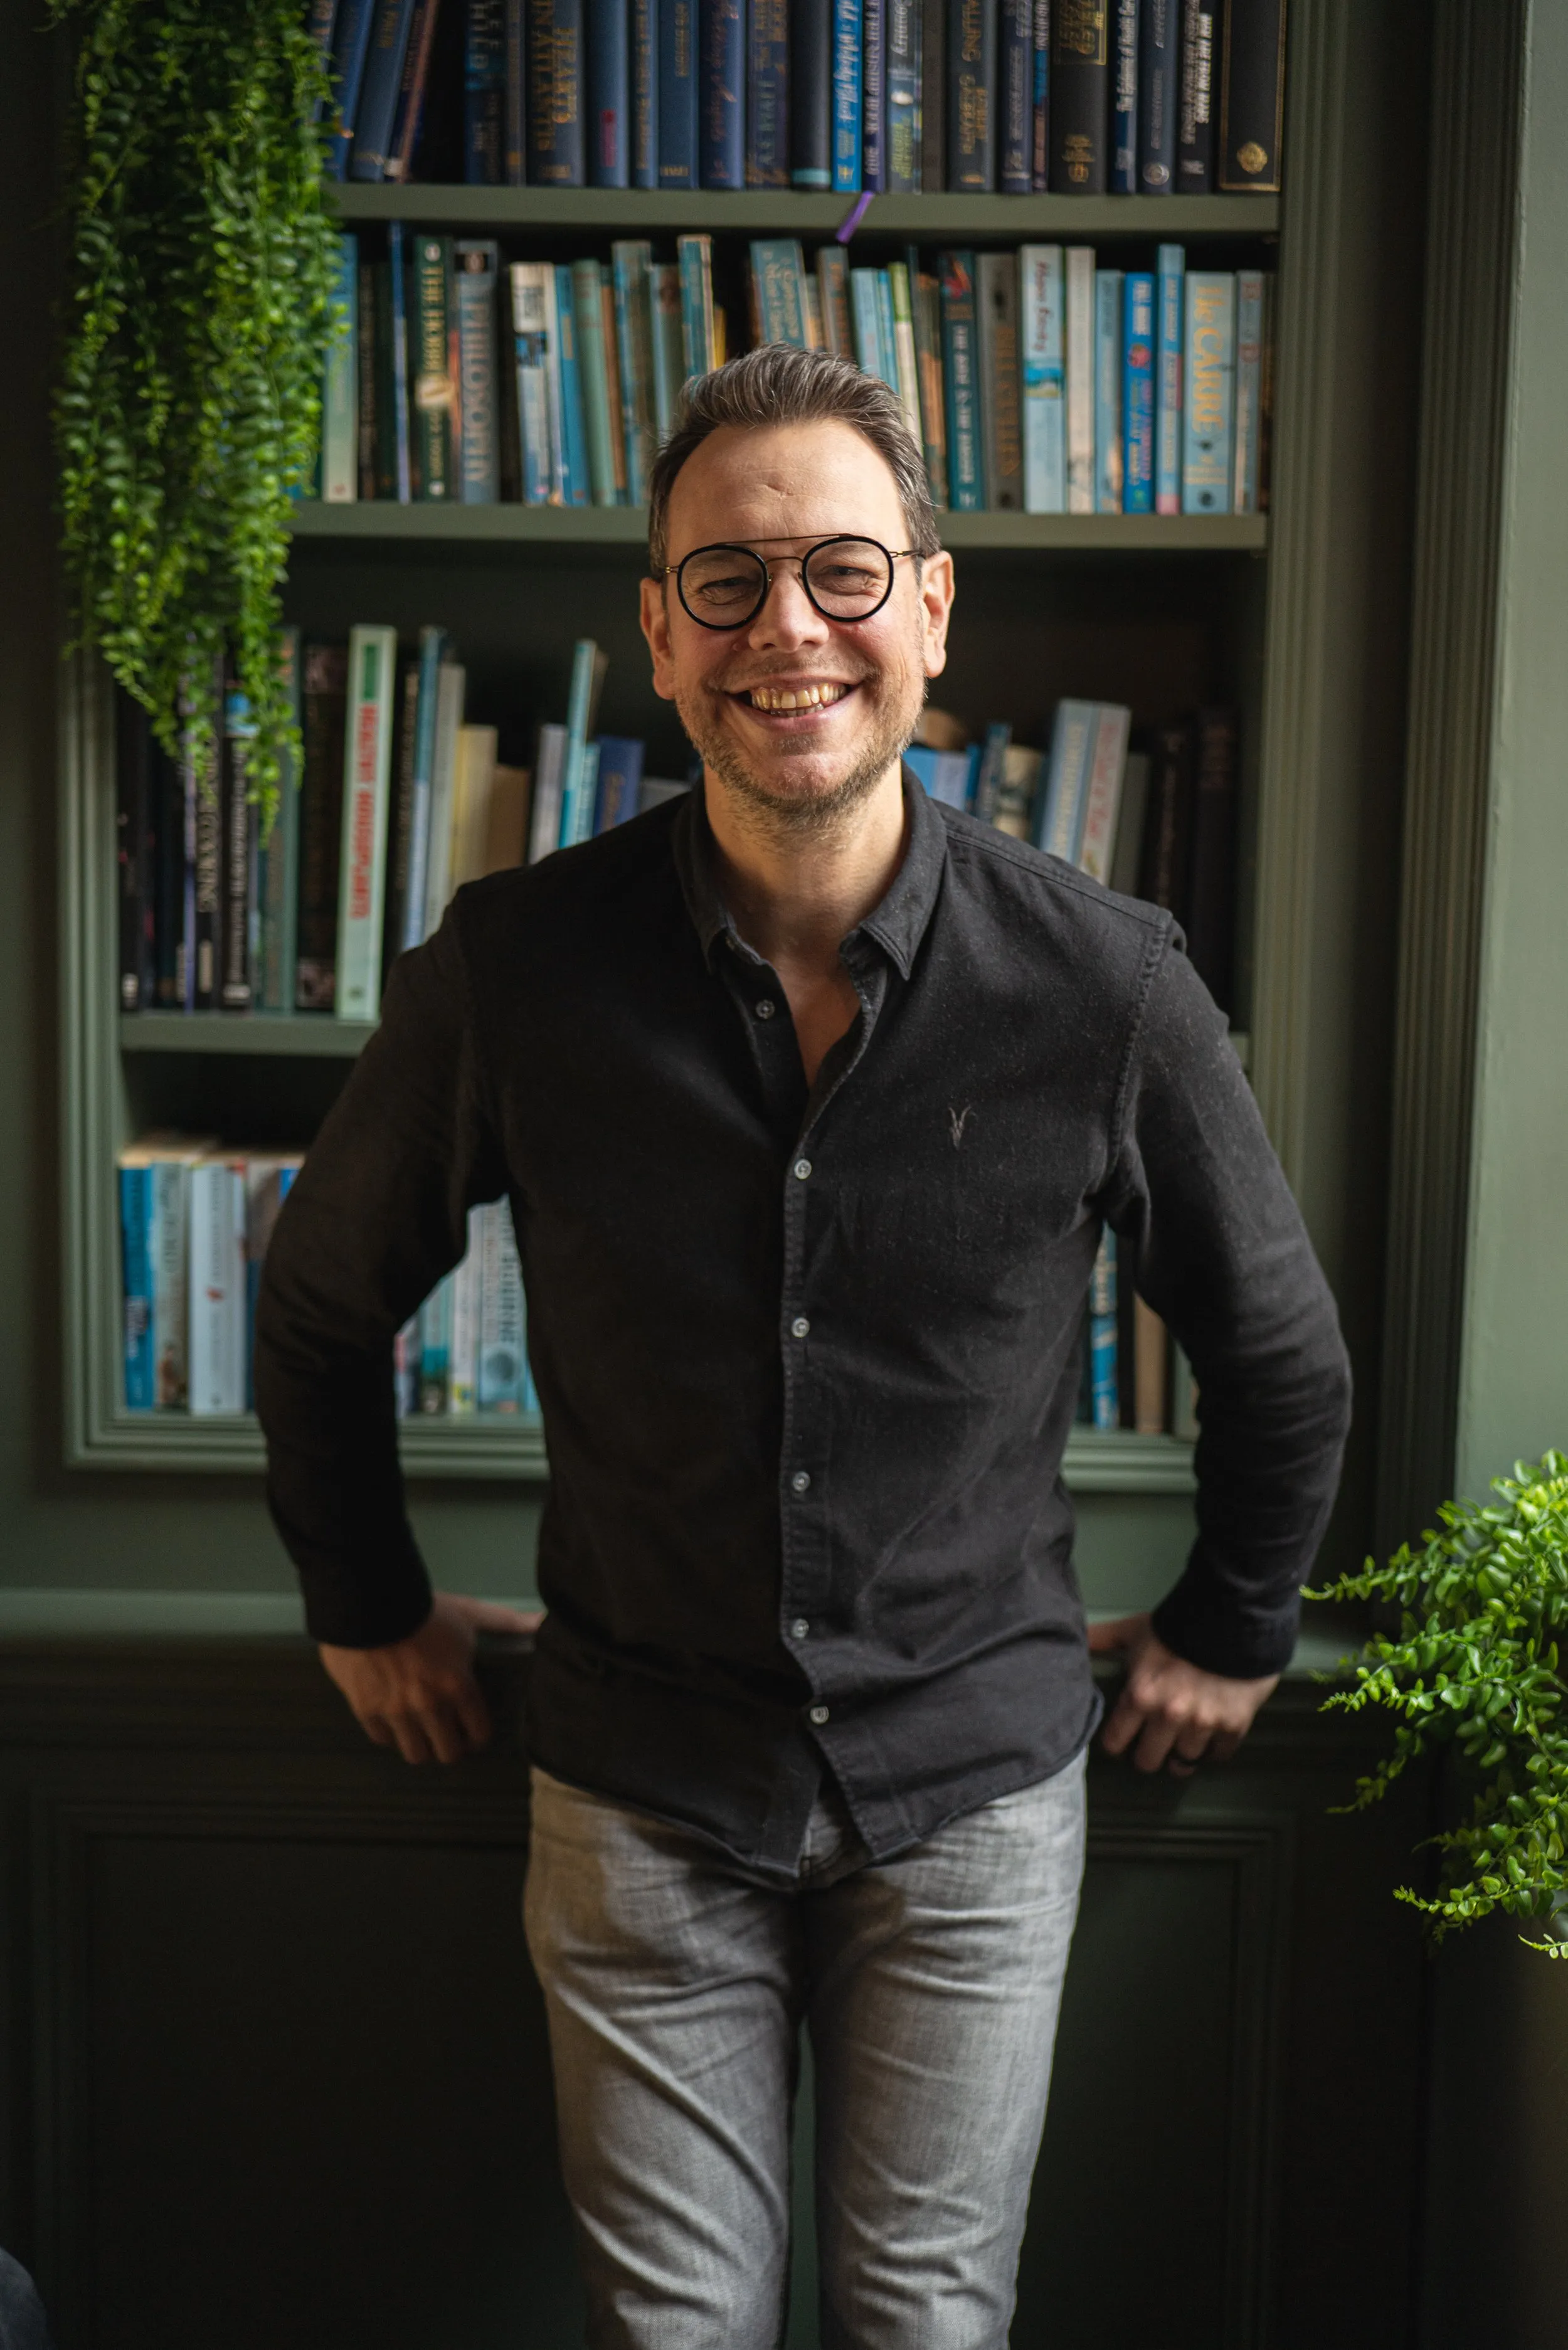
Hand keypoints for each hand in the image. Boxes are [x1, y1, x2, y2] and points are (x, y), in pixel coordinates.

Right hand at [319, 1591, 541, 1765]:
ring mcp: (396, 1712)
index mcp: (459, 1686)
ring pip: (415, 1754)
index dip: (478, 1736)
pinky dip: (389, 1732)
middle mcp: (430, 1706)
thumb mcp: (468, 1614)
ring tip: (420, 1730)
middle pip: (448, 1754)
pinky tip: (392, 1717)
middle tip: (447, 1734)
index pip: (479, 1735)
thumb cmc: (424, 1608)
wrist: (368, 1601)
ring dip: (420, 1744)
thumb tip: (543, 1621)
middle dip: (451, 1745)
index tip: (473, 1731)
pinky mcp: (366, 1710)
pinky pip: (382, 1738)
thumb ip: (505, 1622)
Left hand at [1087, 1613, 1277, 1776]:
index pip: (1115, 1743)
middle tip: (1154, 1745)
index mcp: (1140, 1696)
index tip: (1123, 1739)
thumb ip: (1101, 1639)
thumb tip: (1073, 1639)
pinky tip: (1211, 1738)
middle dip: (1148, 1755)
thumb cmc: (1177, 1624)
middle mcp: (1168, 1717)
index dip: (1117, 1743)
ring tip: (1183, 1742)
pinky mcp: (1233, 1725)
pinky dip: (1215, 1749)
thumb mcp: (1133, 1630)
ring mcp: (1203, 1724)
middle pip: (1148, 1762)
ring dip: (1182, 1754)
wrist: (1233, 1616)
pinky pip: (1220, 1754)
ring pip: (1185, 1762)